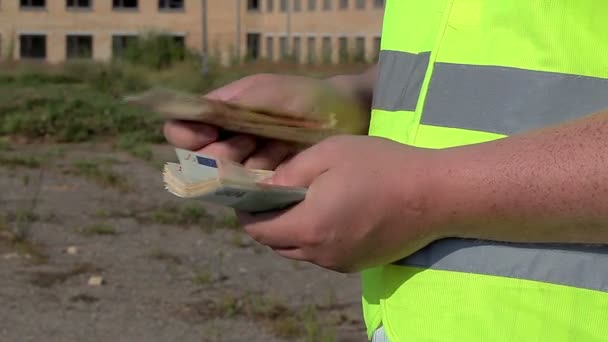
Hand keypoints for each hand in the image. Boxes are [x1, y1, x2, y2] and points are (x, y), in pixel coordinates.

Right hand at [163, 73, 370, 169]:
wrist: (343, 116)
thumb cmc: (302, 96)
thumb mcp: (265, 91)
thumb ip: (232, 101)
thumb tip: (196, 116)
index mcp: (219, 116)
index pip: (181, 131)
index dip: (187, 135)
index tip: (209, 133)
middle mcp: (226, 143)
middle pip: (199, 162)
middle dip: (219, 156)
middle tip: (248, 144)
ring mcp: (245, 166)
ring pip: (223, 181)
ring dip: (241, 170)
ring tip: (270, 153)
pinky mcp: (265, 185)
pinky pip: (249, 194)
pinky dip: (260, 185)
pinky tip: (279, 172)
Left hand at [237, 135, 445, 272]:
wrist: (434, 195)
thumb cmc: (381, 166)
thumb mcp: (329, 153)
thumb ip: (290, 173)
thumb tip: (263, 186)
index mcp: (309, 226)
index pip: (258, 230)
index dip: (247, 211)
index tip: (250, 192)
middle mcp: (320, 253)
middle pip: (276, 244)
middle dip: (269, 221)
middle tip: (277, 194)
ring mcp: (340, 263)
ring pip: (299, 251)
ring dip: (293, 230)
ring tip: (306, 201)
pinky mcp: (357, 266)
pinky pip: (323, 254)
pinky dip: (317, 237)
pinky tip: (333, 214)